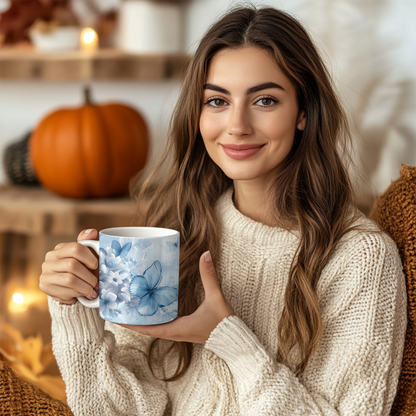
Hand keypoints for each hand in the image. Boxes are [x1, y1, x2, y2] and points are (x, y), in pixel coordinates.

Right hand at [39, 229, 98, 304]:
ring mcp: (45, 272)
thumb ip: (89, 242)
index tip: (97, 266)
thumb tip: (92, 232)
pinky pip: (65, 290)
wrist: (69, 288)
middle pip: (73, 265)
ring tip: (92, 290)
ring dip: (85, 287)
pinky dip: (78, 293)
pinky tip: (84, 295)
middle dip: (89, 276)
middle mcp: (50, 258)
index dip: (90, 258)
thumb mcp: (87, 255)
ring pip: (70, 279)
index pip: (76, 248)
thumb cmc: (82, 268)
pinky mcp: (44, 286)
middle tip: (97, 283)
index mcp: (61, 248)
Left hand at [119, 251, 233, 343]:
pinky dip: (153, 319)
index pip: (149, 329)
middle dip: (132, 320)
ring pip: (154, 327)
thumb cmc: (224, 322)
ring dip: (142, 320)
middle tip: (119, 307)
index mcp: (178, 328)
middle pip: (147, 328)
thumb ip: (209, 276)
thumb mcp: (216, 297)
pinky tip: (150, 308)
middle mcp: (175, 332)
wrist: (234, 338)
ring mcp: (179, 332)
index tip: (117, 318)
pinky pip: (163, 325)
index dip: (132, 325)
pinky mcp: (183, 329)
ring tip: (130, 307)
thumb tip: (205, 255)